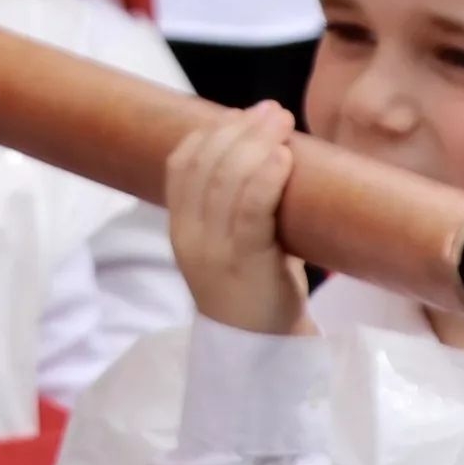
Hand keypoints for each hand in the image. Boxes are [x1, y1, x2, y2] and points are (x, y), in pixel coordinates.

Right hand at [166, 104, 308, 337]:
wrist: (262, 353)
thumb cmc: (255, 291)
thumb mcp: (230, 244)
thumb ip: (235, 205)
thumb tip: (264, 149)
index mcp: (181, 229)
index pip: (180, 165)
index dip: (209, 133)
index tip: (240, 115)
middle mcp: (191, 237)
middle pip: (206, 165)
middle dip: (240, 127)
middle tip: (273, 111)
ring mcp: (216, 251)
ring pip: (228, 180)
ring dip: (257, 142)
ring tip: (282, 122)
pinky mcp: (248, 264)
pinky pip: (252, 209)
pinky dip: (267, 176)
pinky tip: (283, 158)